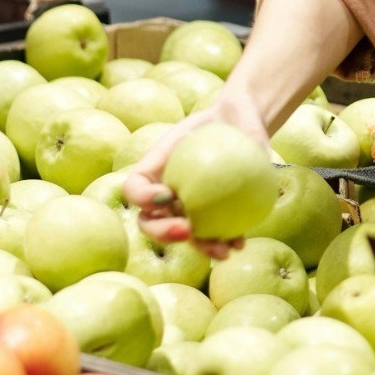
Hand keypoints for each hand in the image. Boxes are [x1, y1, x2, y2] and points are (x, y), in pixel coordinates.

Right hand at [122, 92, 269, 259]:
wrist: (237, 128)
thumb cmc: (213, 123)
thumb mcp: (202, 123)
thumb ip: (198, 140)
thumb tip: (220, 163)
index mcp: (152, 176)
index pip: (134, 191)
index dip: (142, 199)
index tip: (167, 195)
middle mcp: (164, 198)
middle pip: (151, 224)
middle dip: (164, 233)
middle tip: (186, 229)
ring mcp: (187, 211)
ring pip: (186, 237)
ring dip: (202, 248)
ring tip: (222, 251)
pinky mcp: (212, 217)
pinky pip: (215, 234)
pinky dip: (226, 242)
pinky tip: (240, 244)